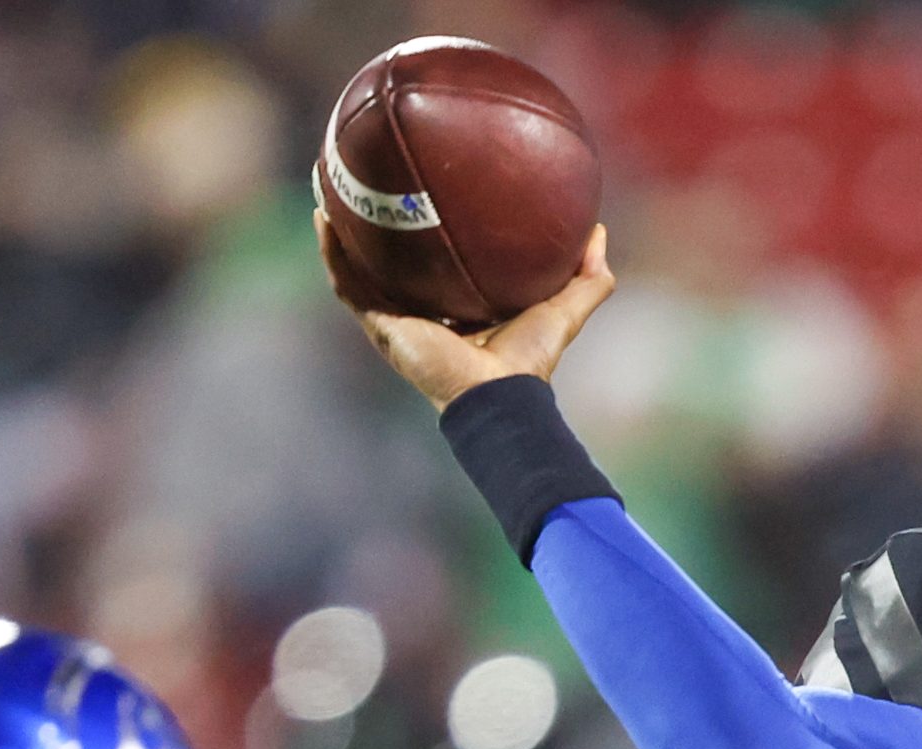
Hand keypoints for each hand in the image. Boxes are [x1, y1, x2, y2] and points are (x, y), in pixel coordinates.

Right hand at [317, 212, 614, 413]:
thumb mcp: (564, 309)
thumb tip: (598, 232)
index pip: (433, 267)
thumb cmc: (530, 361)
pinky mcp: (380, 325)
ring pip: (355, 266)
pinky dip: (333, 250)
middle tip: (366, 181)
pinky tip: (323, 214)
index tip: (423, 196)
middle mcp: (419, 313)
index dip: (425, 235)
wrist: (500, 394)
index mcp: (454, 310)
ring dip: (339, 228)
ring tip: (327, 184)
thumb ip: (586, 277)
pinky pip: (346, 282)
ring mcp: (395, 320)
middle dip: (373, 224)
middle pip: (387, 261)